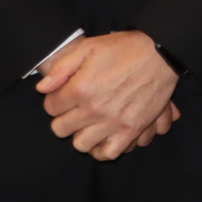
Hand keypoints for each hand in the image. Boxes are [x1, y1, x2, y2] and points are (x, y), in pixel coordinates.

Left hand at [36, 31, 179, 159]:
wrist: (159, 54)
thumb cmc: (123, 49)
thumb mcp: (88, 47)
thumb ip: (61, 68)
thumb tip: (42, 88)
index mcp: (81, 88)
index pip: (50, 108)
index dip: (55, 100)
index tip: (64, 95)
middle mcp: (94, 109)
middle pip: (61, 129)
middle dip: (63, 118)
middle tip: (73, 109)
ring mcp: (113, 122)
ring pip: (81, 145)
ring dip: (80, 134)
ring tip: (87, 123)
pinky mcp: (131, 130)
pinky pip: (109, 153)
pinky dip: (102, 150)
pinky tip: (101, 138)